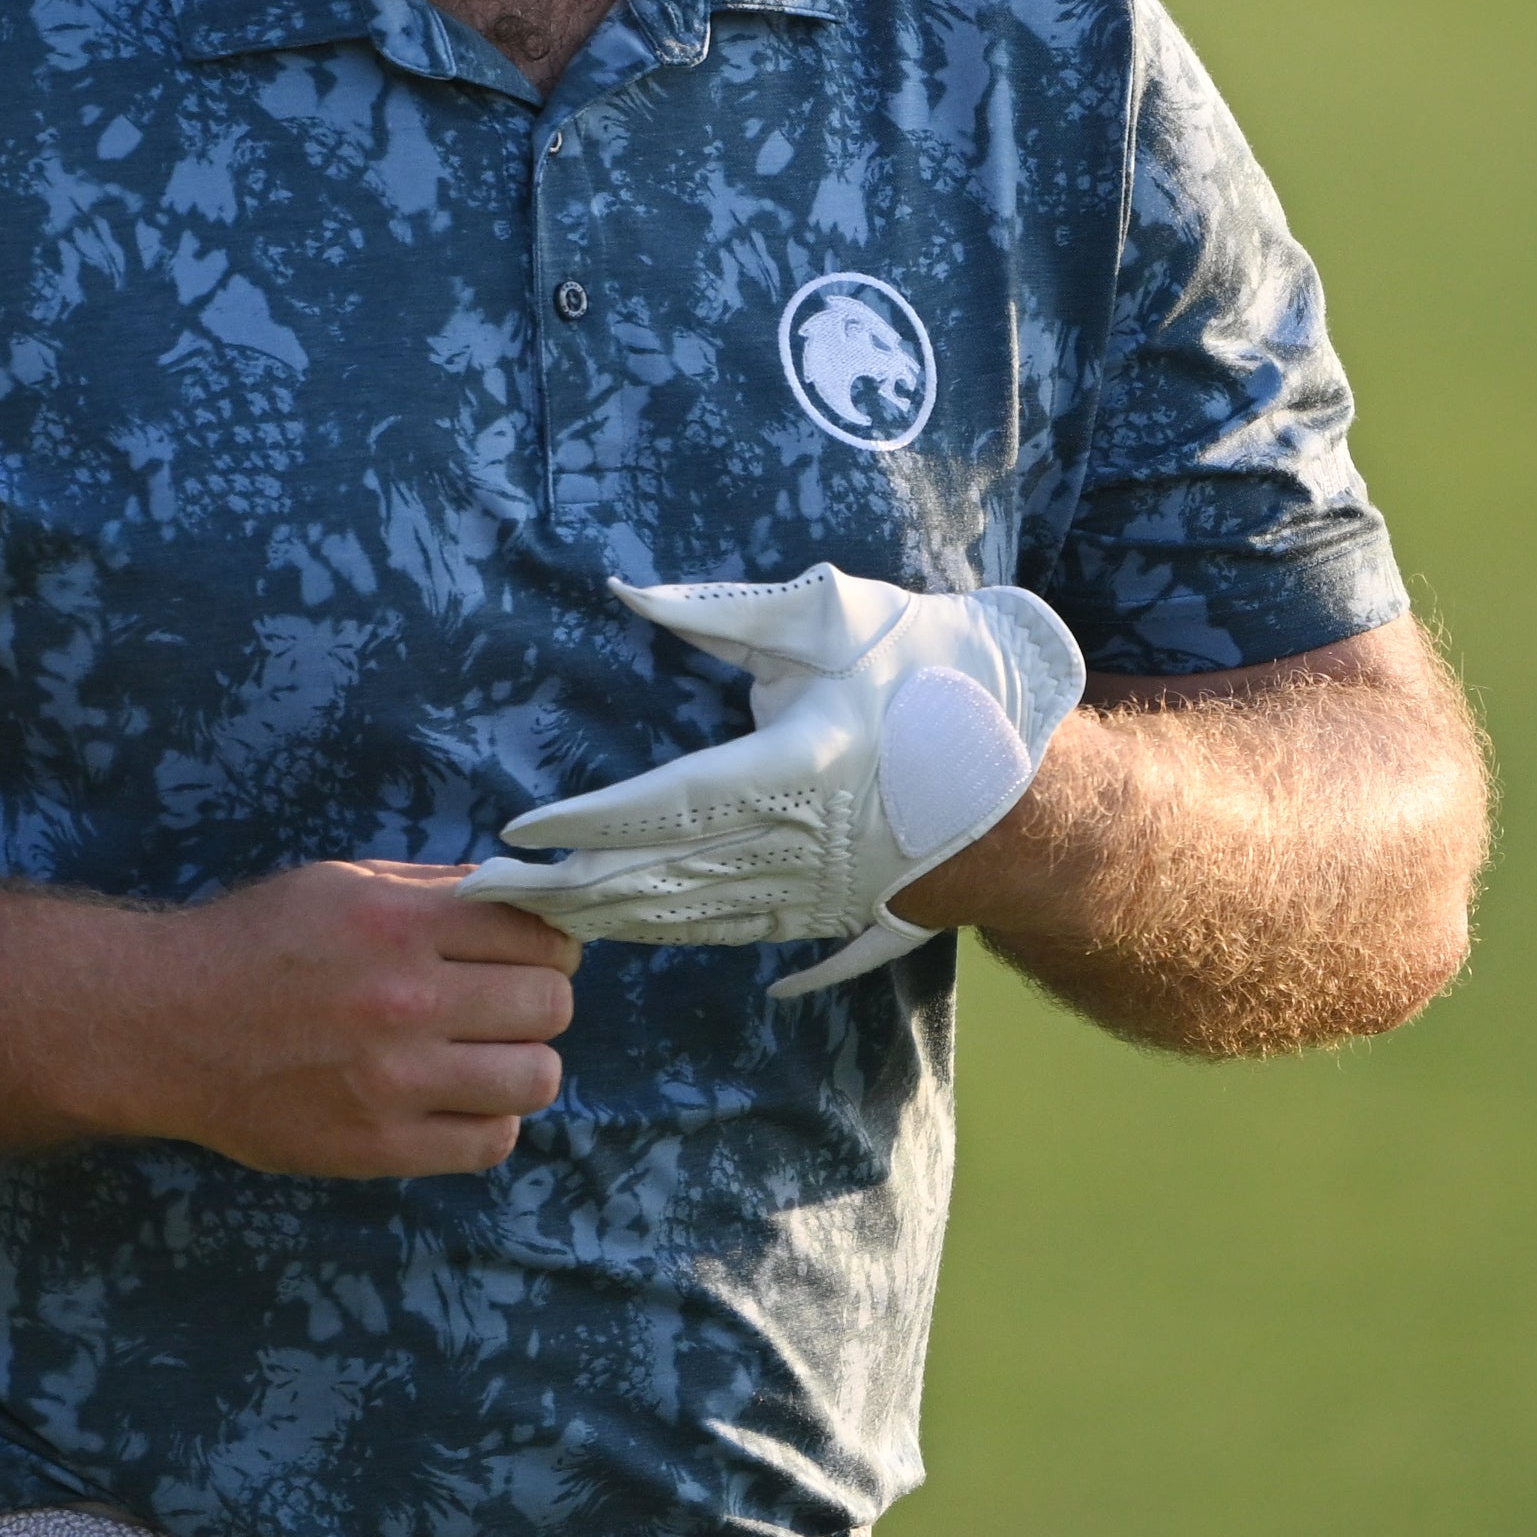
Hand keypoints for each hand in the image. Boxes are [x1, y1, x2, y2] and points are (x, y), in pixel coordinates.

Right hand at [97, 861, 578, 1177]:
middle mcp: (406, 1000)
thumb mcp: (337, 885)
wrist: (161, 1026)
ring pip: (537, 1078)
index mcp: (398, 923)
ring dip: (520, 1063)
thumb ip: (431, 890)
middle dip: (536, 1000)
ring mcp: (396, 1081)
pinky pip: (491, 1142)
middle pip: (549, 1005)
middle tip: (501, 1004)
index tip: (526, 954)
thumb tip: (520, 897)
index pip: (537, 934)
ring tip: (482, 1056)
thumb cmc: (250, 944)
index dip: (545, 943)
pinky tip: (454, 1100)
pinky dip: (488, 1121)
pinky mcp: (380, 1146)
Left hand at [463, 567, 1084, 997]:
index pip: (663, 805)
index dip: (584, 822)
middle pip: (659, 876)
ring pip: (689, 916)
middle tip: (482, 896)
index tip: (516, 831)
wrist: (1053, 787)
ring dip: (606, 919)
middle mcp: (800, 846)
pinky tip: (640, 943)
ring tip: (534, 921)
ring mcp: (820, 892)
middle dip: (564, 889)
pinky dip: (680, 937)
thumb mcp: (842, 617)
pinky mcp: (840, 911)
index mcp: (797, 769)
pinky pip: (743, 934)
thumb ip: (731, 611)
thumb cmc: (944, 677)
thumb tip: (632, 592)